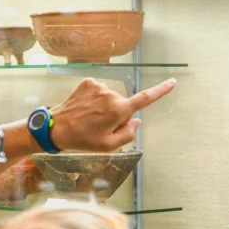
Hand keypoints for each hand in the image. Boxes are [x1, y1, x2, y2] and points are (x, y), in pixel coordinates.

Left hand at [50, 78, 175, 151]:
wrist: (56, 128)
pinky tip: (84, 109)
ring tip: (89, 119)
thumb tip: (136, 121)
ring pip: (111, 99)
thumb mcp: (109, 146)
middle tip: (100, 127)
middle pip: (124, 105)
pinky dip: (95, 100)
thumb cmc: (83, 139)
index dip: (161, 90)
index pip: (145, 99)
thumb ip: (128, 134)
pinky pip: (99, 92)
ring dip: (104, 108)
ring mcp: (99, 87)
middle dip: (117, 115)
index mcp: (119, 111)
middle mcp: (112, 95)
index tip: (172, 82)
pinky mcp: (89, 82)